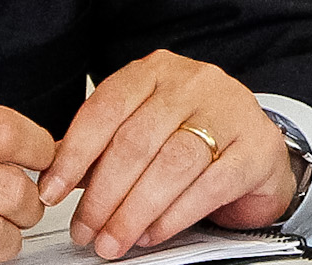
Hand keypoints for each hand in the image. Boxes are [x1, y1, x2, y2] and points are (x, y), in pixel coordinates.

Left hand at [42, 51, 299, 259]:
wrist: (258, 152)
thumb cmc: (194, 140)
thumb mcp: (144, 131)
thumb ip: (104, 149)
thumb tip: (56, 180)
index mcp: (156, 71)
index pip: (106, 108)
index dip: (74, 154)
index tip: (53, 192)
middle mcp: (194, 83)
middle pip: (137, 140)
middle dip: (103, 195)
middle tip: (86, 230)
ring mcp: (231, 111)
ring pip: (172, 163)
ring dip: (134, 211)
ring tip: (113, 240)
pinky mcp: (257, 148)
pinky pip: (210, 185)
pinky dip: (174, 216)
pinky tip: (153, 233)